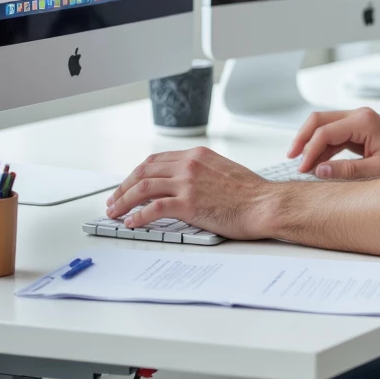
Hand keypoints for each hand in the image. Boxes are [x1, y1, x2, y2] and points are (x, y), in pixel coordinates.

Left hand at [105, 148, 275, 239]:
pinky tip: (132, 223)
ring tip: (115, 212)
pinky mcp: (189, 204)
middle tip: (113, 200)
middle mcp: (189, 165)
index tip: (128, 185)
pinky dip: (138, 216)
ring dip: (123, 201)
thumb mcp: (224, 171)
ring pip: (142, 188)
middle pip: (143, 171)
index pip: (156, 160)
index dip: (136, 173)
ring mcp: (188, 184)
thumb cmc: (252, 193)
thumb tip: (186, 186)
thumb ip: (202, 173)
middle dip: (123, 186)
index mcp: (197, 155)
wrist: (265, 204)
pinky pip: (153, 209)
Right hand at [289, 107, 379, 179]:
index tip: (302, 169)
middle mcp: (358, 116)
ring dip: (312, 143)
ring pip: (324, 126)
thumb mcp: (377, 171)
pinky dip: (323, 147)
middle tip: (292, 159)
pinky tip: (318, 164)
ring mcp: (358, 121)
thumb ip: (346, 171)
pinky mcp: (359, 129)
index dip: (310, 151)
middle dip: (303, 139)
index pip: (325, 132)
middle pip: (319, 120)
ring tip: (303, 165)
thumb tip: (319, 170)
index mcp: (363, 121)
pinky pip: (334, 134)